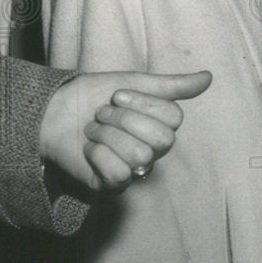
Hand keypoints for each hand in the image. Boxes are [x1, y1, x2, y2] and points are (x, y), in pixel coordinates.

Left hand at [39, 70, 212, 191]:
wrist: (52, 111)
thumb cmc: (94, 96)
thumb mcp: (135, 83)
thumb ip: (173, 85)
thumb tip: (209, 77)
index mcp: (161, 126)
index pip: (173, 118)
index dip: (142, 104)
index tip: (117, 95)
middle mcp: (152, 150)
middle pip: (161, 140)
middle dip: (124, 120)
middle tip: (103, 114)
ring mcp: (133, 169)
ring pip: (139, 156)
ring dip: (107, 136)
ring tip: (93, 130)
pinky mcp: (112, 185)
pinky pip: (118, 173)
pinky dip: (97, 155)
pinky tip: (88, 150)